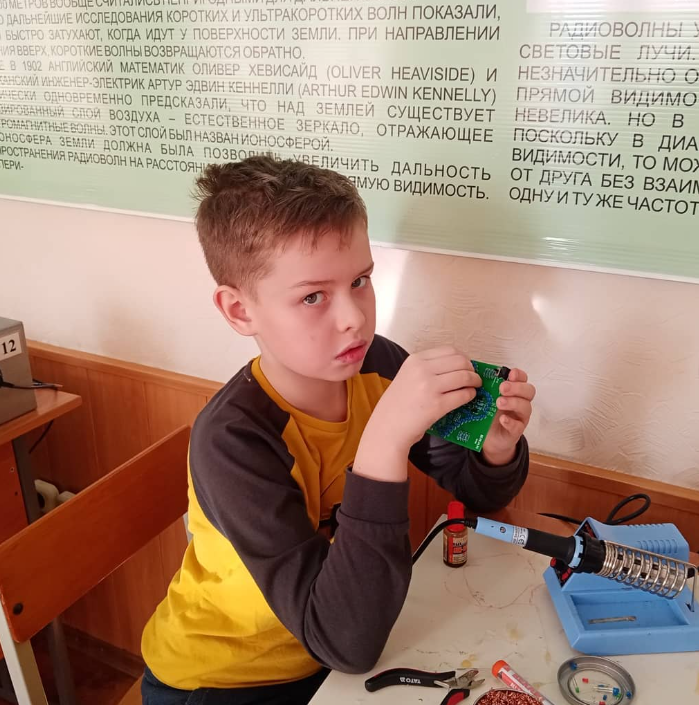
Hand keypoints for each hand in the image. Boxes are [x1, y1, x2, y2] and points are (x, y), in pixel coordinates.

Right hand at [367, 346, 481, 451]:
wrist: (388, 427)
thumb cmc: (398, 404)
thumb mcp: (407, 376)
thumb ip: (427, 368)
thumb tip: (457, 366)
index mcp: (415, 360)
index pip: (449, 350)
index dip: (463, 358)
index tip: (467, 366)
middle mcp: (422, 370)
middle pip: (460, 361)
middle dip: (472, 369)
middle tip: (474, 377)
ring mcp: (429, 387)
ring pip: (464, 376)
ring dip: (474, 381)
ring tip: (475, 387)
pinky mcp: (437, 405)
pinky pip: (463, 395)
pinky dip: (470, 395)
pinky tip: (469, 397)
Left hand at [482, 368, 535, 465]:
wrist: (489, 437)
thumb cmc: (489, 413)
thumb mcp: (486, 398)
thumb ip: (485, 388)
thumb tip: (474, 375)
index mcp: (513, 391)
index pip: (522, 379)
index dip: (519, 375)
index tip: (511, 374)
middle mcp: (520, 402)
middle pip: (529, 391)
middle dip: (516, 387)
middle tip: (502, 388)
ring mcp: (520, 417)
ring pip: (525, 407)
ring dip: (513, 403)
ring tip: (499, 403)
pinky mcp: (516, 431)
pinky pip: (518, 426)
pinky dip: (510, 422)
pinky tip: (502, 419)